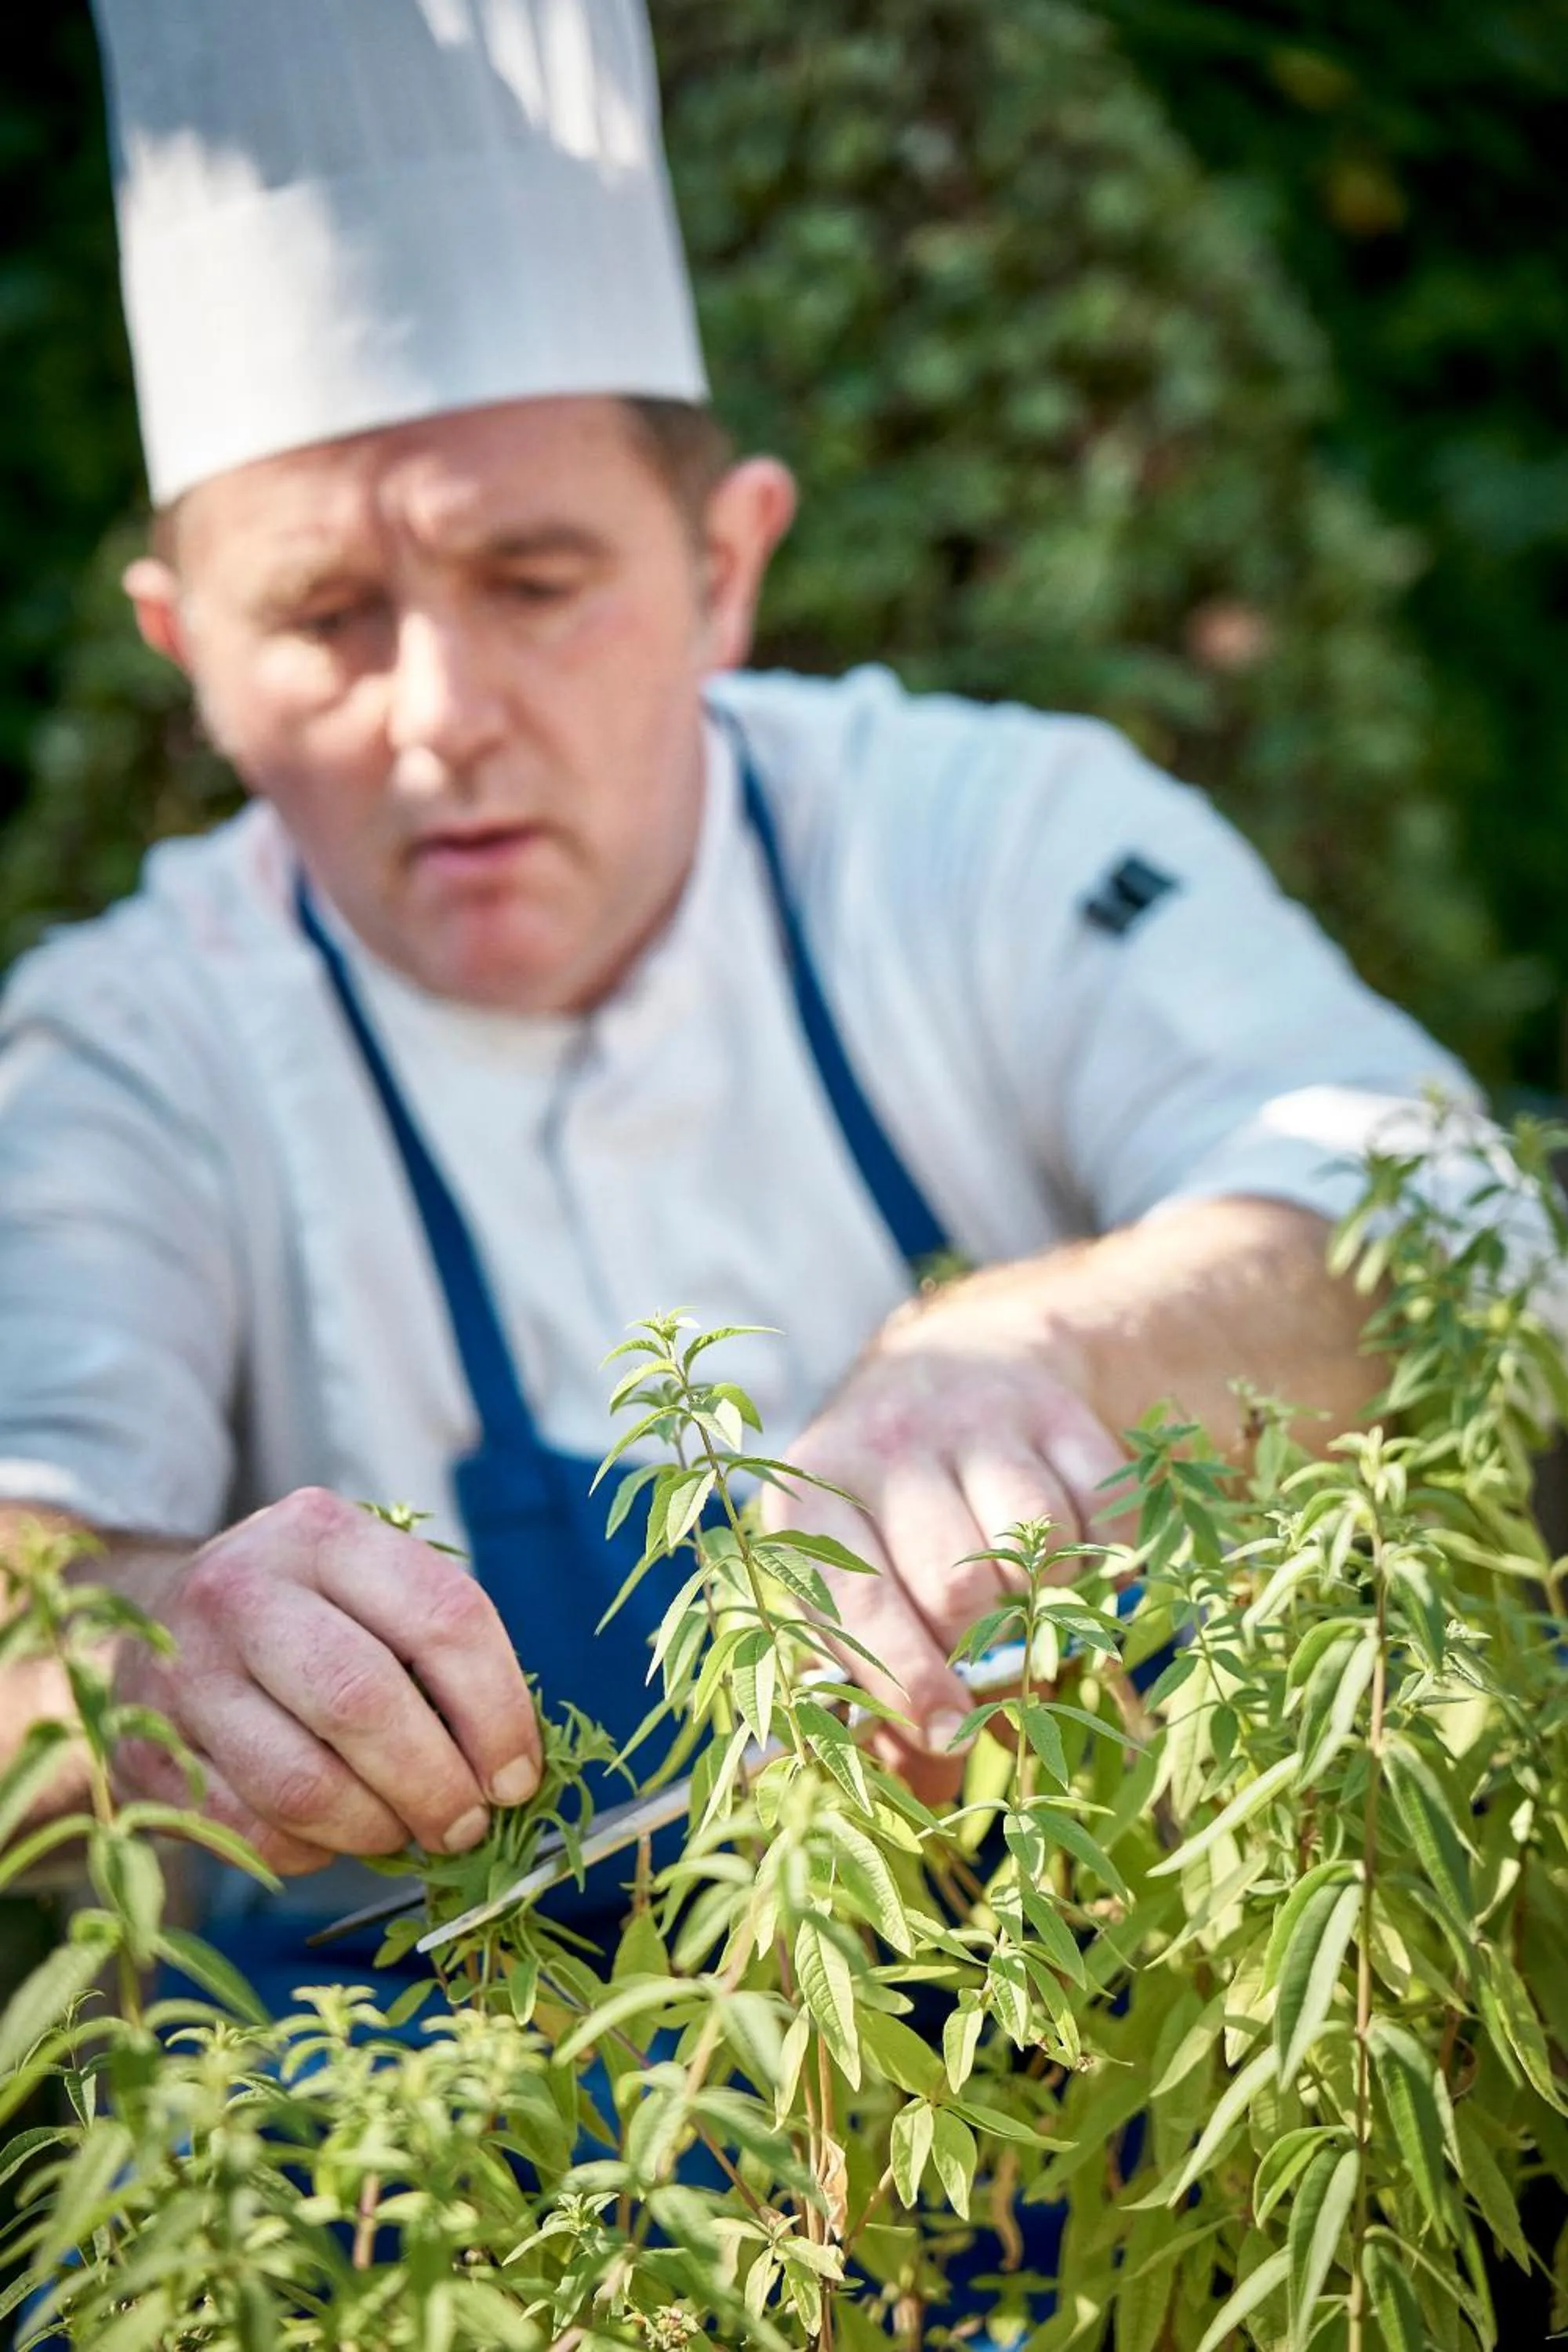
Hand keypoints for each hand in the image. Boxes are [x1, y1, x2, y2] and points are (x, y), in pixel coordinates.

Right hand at [113, 1488, 540, 1874]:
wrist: (157, 1622)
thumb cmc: (305, 1616)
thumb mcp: (368, 1591)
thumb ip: (439, 1653)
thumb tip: (513, 1770)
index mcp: (323, 1533)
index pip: (440, 1615)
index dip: (496, 1709)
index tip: (518, 1776)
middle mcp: (243, 1589)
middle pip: (363, 1700)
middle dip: (435, 1782)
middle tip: (466, 1825)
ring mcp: (184, 1671)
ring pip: (301, 1782)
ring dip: (375, 1828)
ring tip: (404, 1832)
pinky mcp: (145, 1752)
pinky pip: (249, 1830)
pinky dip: (309, 1852)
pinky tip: (331, 1836)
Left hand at [760, 1274, 1123, 1798]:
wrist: (951, 1367)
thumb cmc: (888, 1516)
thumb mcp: (856, 1582)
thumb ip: (880, 1686)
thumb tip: (929, 1790)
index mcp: (811, 1500)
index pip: (859, 1605)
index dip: (906, 1681)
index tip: (946, 1736)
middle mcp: (884, 1445)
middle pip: (957, 1583)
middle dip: (991, 1654)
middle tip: (1008, 1678)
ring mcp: (972, 1416)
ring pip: (1036, 1541)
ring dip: (1052, 1599)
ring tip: (1039, 1610)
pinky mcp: (1051, 1406)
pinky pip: (1100, 1504)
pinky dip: (1105, 1552)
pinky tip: (1079, 1558)